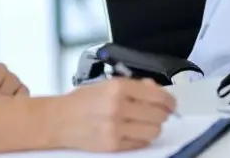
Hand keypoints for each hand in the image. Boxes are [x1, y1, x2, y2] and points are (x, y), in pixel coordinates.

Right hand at [49, 78, 176, 151]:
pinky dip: (142, 139)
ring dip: (154, 127)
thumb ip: (135, 86)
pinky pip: (140, 144)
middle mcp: (118, 107)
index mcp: (119, 87)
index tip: (171, 103)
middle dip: (162, 114)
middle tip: (159, 113)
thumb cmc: (82, 100)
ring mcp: (115, 127)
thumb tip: (157, 90)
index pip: (158, 96)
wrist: (58, 119)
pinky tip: (135, 132)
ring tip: (147, 123)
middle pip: (158, 115)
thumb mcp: (109, 84)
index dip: (169, 101)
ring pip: (153, 131)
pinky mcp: (112, 145)